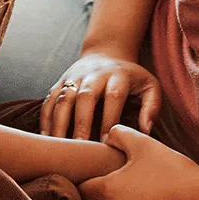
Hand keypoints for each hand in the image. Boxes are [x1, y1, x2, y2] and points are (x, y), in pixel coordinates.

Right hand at [41, 52, 161, 140]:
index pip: (113, 97)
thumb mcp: (150, 86)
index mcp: (118, 76)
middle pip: (85, 97)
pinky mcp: (60, 82)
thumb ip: (152, 107)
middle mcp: (94, 74)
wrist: (107, 52)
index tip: (106, 143)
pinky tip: (46, 138)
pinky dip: (46, 119)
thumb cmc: (131, 78)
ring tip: (59, 147)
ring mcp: (74, 78)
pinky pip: (49, 100)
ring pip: (63, 99)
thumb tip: (144, 131)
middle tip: (80, 147)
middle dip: (81, 122)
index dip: (109, 120)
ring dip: (59, 123)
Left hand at [78, 126, 198, 199]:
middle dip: (92, 199)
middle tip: (106, 187)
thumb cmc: (171, 170)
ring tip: (122, 199)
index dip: (81, 181)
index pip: (79, 189)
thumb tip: (105, 137)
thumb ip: (118, 134)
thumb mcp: (143, 144)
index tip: (92, 175)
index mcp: (106, 189)